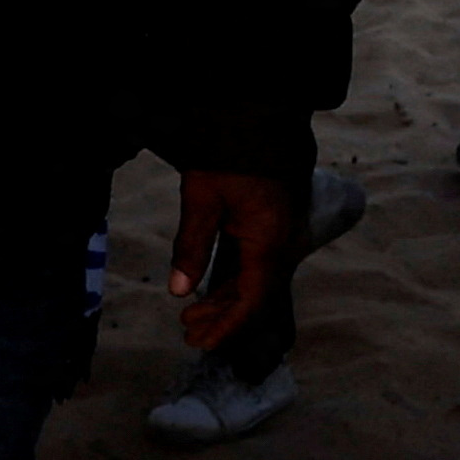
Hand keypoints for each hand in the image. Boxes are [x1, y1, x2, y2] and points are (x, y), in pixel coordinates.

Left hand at [165, 168, 288, 355]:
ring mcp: (279, 235)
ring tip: (190, 317)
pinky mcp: (270, 226)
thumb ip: (191, 246)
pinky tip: (205, 289)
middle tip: (188, 334)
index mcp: (269, 241)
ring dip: (224, 301)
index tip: (202, 343)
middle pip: (254, 296)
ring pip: (253, 281)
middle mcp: (281, 244)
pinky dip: (229, 280)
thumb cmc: (228, 154)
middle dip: (222, 318)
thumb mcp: (202, 198)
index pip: (253, 300)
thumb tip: (178, 291)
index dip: (228, 326)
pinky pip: (253, 264)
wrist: (258, 115)